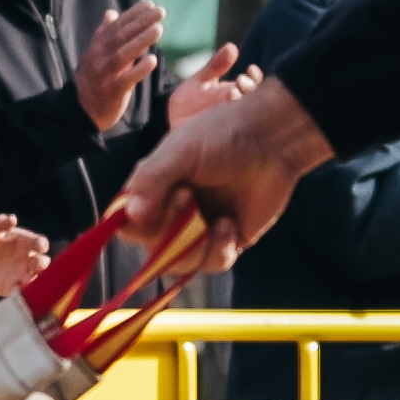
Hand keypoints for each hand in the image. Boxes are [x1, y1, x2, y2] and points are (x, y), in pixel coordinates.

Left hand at [0, 216, 53, 298]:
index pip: (39, 243)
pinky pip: (19, 292)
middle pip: (42, 262)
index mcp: (26, 242)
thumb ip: (0, 224)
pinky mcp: (12, 287)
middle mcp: (28, 259)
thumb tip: (12, 218)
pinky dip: (19, 293)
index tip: (40, 245)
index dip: (41, 244)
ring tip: (25, 279)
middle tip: (38, 264)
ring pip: (33, 279)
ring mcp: (21, 274)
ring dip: (32, 280)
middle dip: (42, 263)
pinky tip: (15, 290)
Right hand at [72, 0, 166, 130]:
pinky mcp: (112, 91)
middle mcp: (100, 57)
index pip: (117, 25)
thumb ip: (105, 33)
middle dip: (141, 22)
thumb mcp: (95, 53)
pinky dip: (139, 69)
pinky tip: (153, 60)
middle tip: (160, 12)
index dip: (133, 14)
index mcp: (97, 46)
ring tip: (159, 29)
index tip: (150, 4)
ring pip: (124, 54)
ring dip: (142, 41)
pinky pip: (127, 79)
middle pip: (121, 36)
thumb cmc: (93, 78)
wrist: (80, 109)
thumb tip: (111, 12)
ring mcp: (105, 74)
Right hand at [109, 68, 343, 270]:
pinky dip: (218, 249)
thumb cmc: (222, 135)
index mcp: (152, 191)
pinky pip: (212, 263)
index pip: (128, 224)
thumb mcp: (180, 149)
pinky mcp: (226, 242)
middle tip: (187, 195)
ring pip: (181, 263)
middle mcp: (171, 214)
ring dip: (194, 246)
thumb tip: (131, 214)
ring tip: (213, 217)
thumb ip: (151, 178)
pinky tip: (229, 225)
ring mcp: (199, 231)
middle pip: (152, 248)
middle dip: (168, 231)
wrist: (272, 139)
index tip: (146, 211)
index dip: (135, 226)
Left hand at [163, 45, 252, 131]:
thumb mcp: (199, 82)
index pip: (254, 83)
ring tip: (232, 93)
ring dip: (242, 102)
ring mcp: (230, 123)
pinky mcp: (221, 137)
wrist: (172, 127)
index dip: (255, 76)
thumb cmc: (188, 104)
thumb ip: (215, 66)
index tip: (249, 69)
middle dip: (251, 88)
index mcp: (234, 92)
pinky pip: (233, 131)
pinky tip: (224, 111)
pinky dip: (232, 121)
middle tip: (239, 81)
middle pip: (255, 98)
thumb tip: (232, 46)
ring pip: (247, 114)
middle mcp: (236, 108)